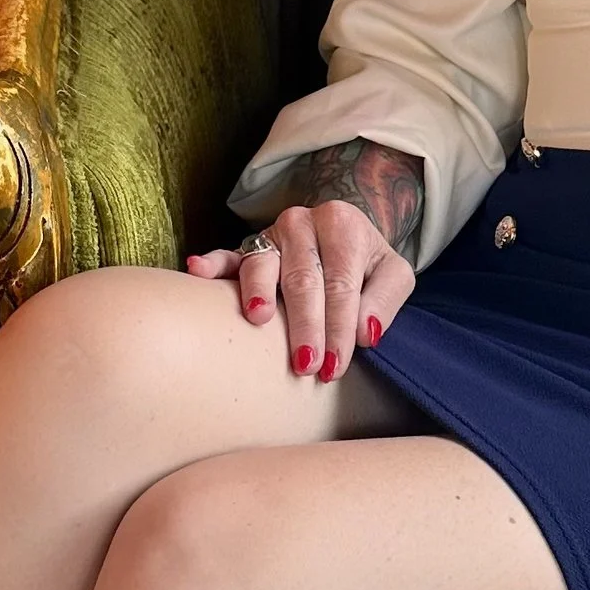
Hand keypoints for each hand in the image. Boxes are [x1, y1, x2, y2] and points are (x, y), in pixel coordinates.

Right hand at [186, 140, 422, 379]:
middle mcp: (304, 223)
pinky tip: (196, 270)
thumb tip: (365, 332)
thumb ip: (385, 299)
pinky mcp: (248, 247)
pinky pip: (228, 255)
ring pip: (263, 266)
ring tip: (258, 320)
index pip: (340, 285)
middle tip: (304, 365)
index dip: (338, 328)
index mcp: (342, 226)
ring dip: (258, 294)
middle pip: (303, 279)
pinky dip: (212, 263)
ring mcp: (272, 235)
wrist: (343, 234)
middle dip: (304, 325)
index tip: (333, 366)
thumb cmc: (366, 264)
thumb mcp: (393, 275)